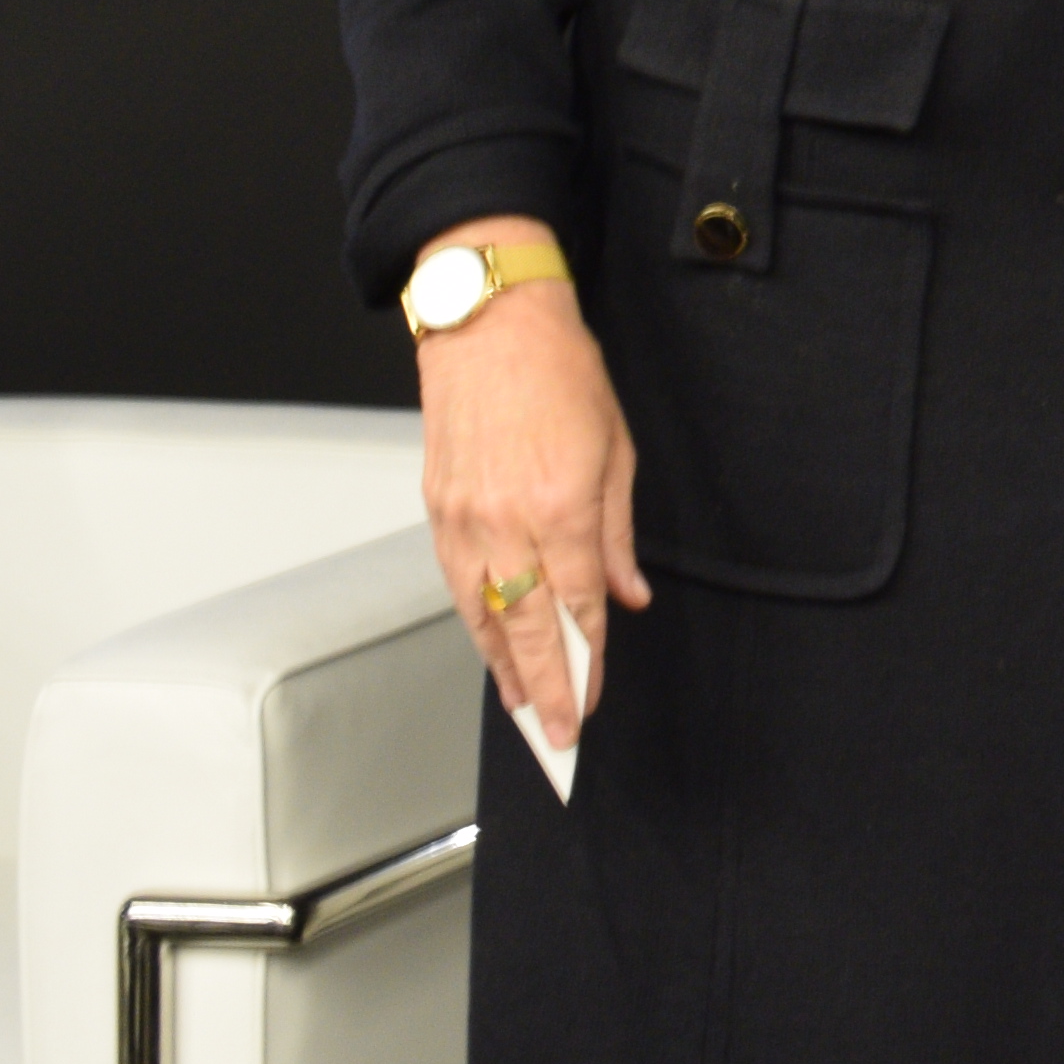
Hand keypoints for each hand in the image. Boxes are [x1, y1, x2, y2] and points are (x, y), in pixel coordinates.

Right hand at [411, 221, 647, 749]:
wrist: (489, 324)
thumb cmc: (562, 375)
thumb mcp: (617, 449)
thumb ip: (619, 534)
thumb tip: (627, 597)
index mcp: (560, 507)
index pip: (576, 607)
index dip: (587, 661)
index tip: (591, 704)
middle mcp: (505, 522)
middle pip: (524, 628)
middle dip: (543, 689)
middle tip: (557, 739)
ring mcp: (462, 519)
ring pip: (481, 615)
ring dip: (503, 669)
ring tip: (524, 709)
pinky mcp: (436, 510)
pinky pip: (456, 585)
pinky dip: (475, 625)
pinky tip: (491, 650)